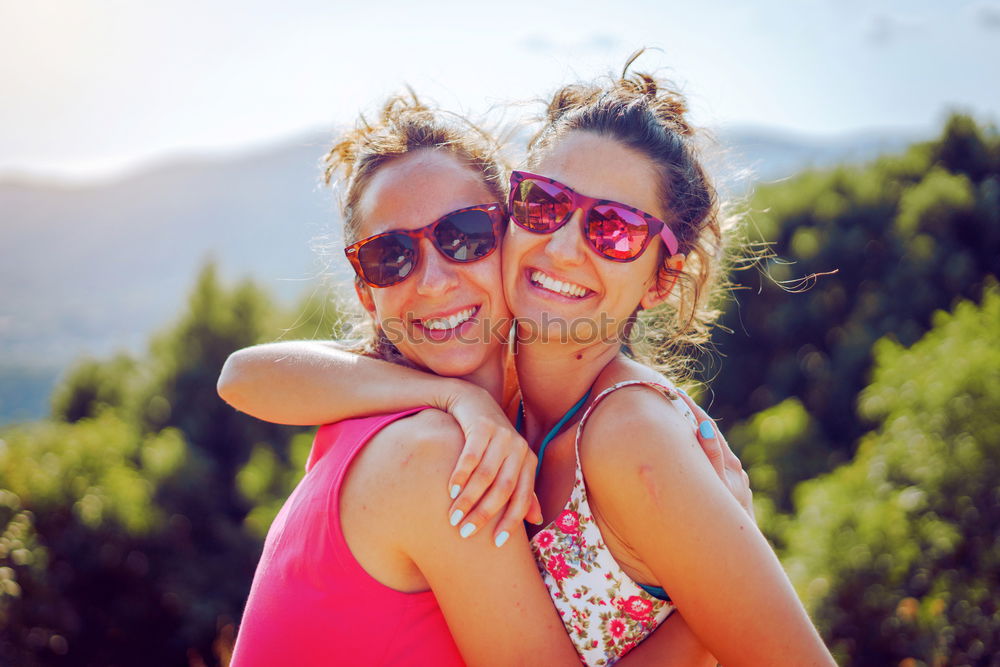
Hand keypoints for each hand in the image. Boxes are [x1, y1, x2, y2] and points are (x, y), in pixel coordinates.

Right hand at [442, 386, 542, 545]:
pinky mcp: (483, 425)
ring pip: (485, 475)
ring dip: (468, 499)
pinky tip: (450, 491)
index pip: (523, 498)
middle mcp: (519, 448)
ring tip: (453, 517)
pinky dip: (460, 475)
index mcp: (529, 461)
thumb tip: (537, 519)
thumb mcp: (510, 463)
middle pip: (503, 489)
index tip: (496, 544)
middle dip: (484, 514)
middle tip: (465, 532)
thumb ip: (522, 489)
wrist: (474, 402)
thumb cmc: (492, 441)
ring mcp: (502, 435)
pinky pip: (470, 456)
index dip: (511, 522)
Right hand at [677, 391, 753, 521]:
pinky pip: (714, 467)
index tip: (674, 392)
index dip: (690, 408)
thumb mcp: (715, 489)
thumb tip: (703, 428)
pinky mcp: (734, 493)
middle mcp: (734, 470)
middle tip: (672, 400)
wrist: (737, 559)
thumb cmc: (721, 526)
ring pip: (713, 452)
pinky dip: (702, 456)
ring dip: (696, 437)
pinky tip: (693, 458)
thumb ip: (710, 457)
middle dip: (692, 418)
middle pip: (710, 436)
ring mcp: (736, 481)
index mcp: (728, 464)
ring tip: (677, 423)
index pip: (706, 427)